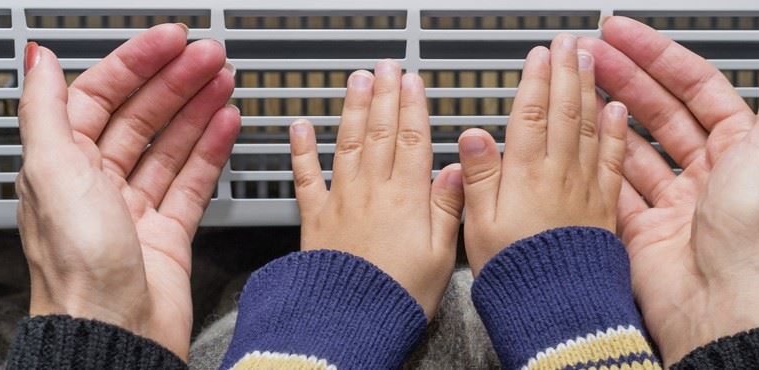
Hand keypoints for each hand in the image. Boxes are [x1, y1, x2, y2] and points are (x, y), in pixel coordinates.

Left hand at [16, 24, 238, 358]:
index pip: (100, 96)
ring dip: (198, 109)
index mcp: (62, 164)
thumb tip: (39, 61)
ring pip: (171, 145)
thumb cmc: (78, 266)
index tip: (169, 42)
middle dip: (176, 81)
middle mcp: (97, 184)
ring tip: (223, 81)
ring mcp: (135, 207)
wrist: (117, 331)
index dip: (135, 63)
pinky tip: (226, 125)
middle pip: (141, 116)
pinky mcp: (169, 232)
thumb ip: (46, 110)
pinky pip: (194, 181)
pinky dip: (212, 150)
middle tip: (209, 57)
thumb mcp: (50, 172)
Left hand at [289, 61, 464, 317]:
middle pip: (380, 131)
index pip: (413, 139)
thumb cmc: (398, 296)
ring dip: (352, 108)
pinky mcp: (315, 218)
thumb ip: (448, 207)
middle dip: (384, 95)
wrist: (350, 320)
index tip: (412, 81)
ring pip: (347, 143)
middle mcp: (373, 191)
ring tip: (356, 81)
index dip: (413, 106)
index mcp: (407, 198)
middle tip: (385, 67)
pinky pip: (306, 176)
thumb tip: (457, 168)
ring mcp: (341, 201)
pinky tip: (300, 127)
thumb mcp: (441, 255)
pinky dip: (302, 149)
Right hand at [458, 34, 628, 274]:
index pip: (532, 114)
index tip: (540, 54)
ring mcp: (587, 190)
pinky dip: (614, 133)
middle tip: (569, 42)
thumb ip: (478, 178)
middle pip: (565, 112)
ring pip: (590, 128)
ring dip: (590, 90)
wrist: (559, 312)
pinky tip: (616, 113)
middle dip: (566, 72)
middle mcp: (560, 177)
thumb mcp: (479, 228)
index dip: (536, 80)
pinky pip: (612, 161)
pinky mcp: (606, 211)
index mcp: (526, 177)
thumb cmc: (517, 277)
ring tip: (592, 60)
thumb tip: (471, 137)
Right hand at [579, 17, 758, 364]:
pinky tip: (583, 139)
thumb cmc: (756, 236)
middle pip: (660, 111)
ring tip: (581, 87)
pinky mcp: (643, 230)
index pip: (696, 87)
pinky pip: (616, 188)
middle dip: (625, 77)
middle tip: (592, 53)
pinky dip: (598, 163)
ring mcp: (674, 203)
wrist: (720, 305)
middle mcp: (709, 175)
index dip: (659, 56)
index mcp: (744, 150)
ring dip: (608, 115)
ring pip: (634, 146)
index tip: (626, 35)